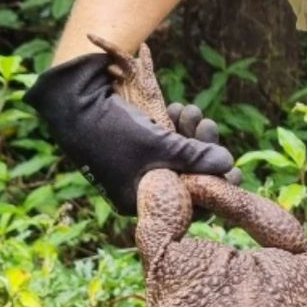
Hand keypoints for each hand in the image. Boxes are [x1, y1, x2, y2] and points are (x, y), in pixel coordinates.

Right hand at [24, 54, 235, 214]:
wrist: (71, 101)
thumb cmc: (114, 130)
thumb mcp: (160, 146)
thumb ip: (195, 157)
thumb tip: (229, 164)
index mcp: (142, 202)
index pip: (189, 205)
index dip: (214, 187)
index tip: (235, 172)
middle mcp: (141, 189)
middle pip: (186, 178)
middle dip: (203, 151)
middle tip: (210, 127)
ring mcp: (138, 168)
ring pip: (178, 157)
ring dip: (191, 133)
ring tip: (193, 111)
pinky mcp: (136, 147)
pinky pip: (166, 144)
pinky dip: (175, 127)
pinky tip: (180, 109)